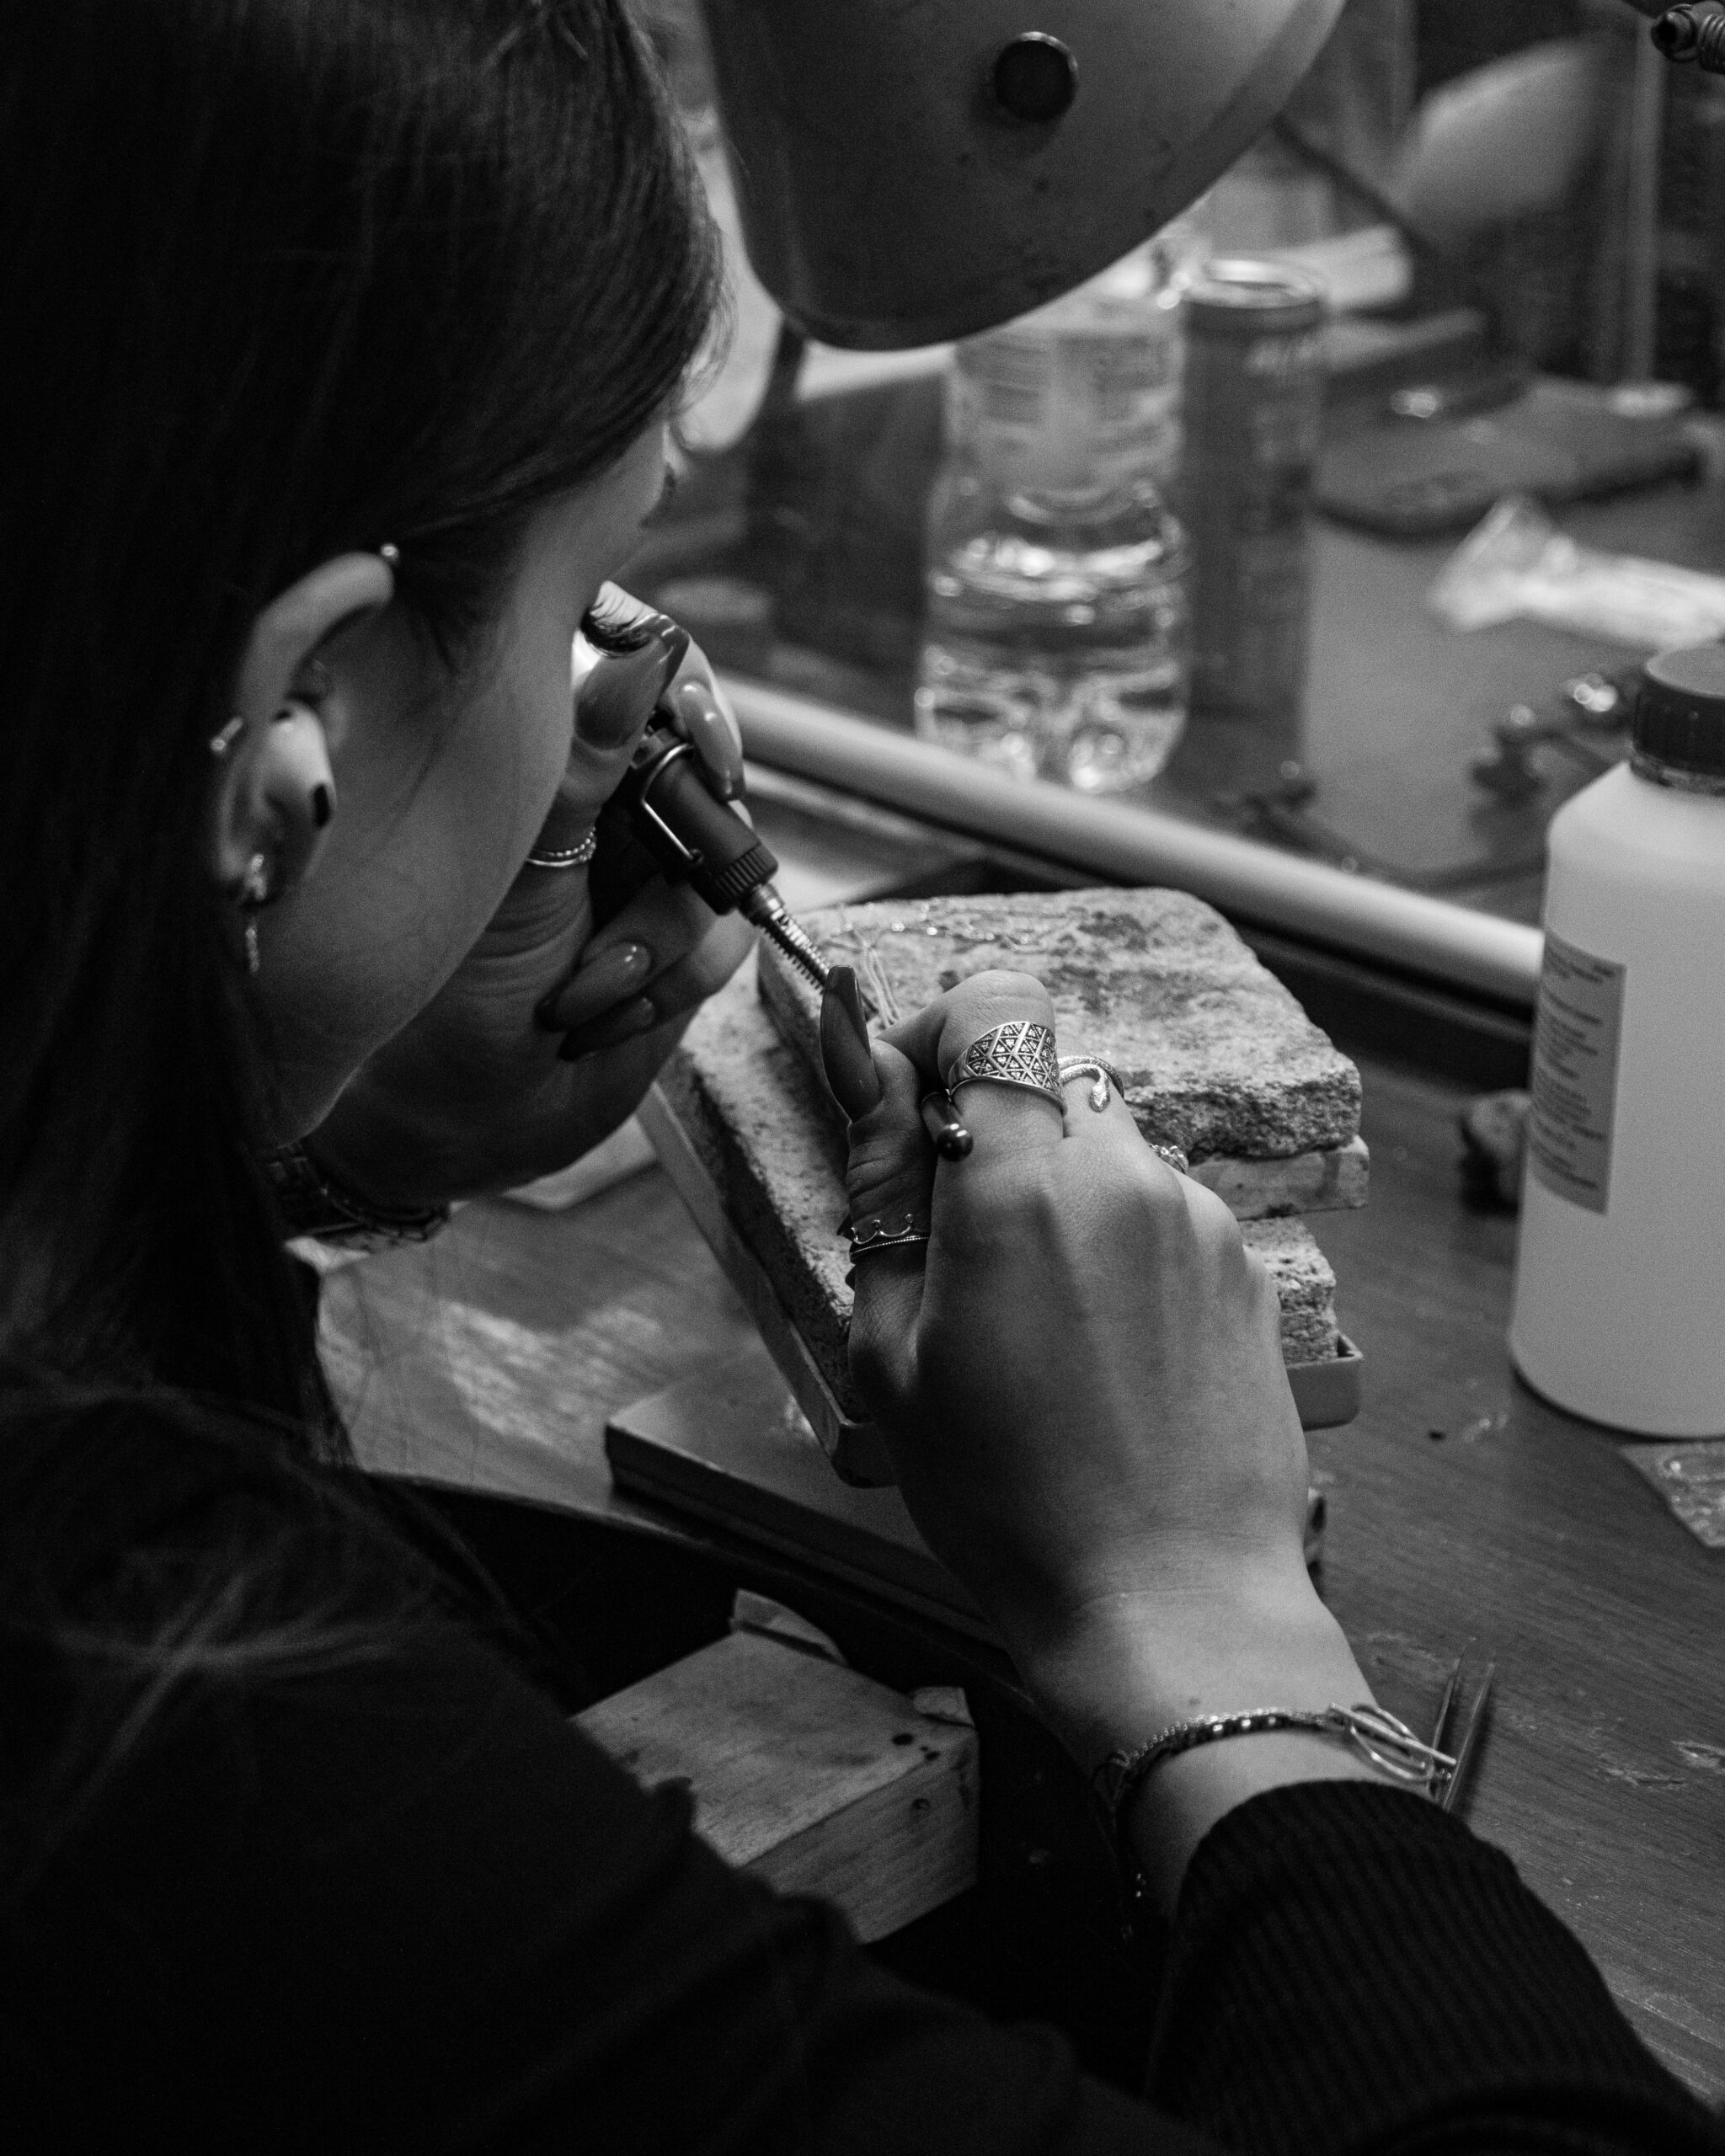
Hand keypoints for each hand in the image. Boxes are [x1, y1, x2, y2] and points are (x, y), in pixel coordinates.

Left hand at [307, 594, 751, 1205]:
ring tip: (573, 990)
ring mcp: (649, 878)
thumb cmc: (446, 987)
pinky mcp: (682, 948)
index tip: (701, 731)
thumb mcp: (515, 872)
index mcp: (554, 764)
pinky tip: (595, 1018)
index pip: (642, 680)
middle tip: (661, 872)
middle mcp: (608, 810)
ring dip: (655, 939)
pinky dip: (666, 984)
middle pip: (704, 773)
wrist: (458, 1118)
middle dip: (692, 835)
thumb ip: (580, 768)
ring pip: (721, 871)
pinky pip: (724, 943)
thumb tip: (636, 658)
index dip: (687, 694)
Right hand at [841, 969, 1377, 1902]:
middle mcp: (1126, 1179)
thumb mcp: (892, 1359)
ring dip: (1059, 1202)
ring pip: (1107, 1158)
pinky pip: (1161, 1220)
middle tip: (955, 1248)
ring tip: (1035, 1327)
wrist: (1169, 1605)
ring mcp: (1199, 1225)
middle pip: (1047, 1091)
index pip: (996, 1010)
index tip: (912, 1096)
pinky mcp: (1245, 1276)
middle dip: (994, 1142)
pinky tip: (1102, 1358)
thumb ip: (887, 1207)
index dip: (942, 1031)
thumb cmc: (1011, 1502)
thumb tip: (889, 1111)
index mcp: (1025, 1186)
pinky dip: (1120, 1253)